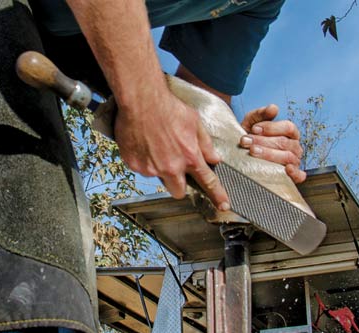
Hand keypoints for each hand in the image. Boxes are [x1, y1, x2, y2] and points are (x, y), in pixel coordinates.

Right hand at [114, 89, 229, 209]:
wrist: (140, 100)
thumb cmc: (168, 107)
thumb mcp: (194, 122)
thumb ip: (205, 144)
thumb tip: (214, 158)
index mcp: (189, 157)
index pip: (208, 181)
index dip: (217, 195)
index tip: (224, 206)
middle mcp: (171, 167)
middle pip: (178, 192)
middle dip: (178, 184)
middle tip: (174, 168)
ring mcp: (151, 168)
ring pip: (159, 178)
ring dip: (159, 168)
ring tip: (156, 145)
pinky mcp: (135, 165)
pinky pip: (142, 169)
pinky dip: (143, 160)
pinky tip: (144, 143)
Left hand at [239, 104, 305, 183]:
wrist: (241, 155)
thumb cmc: (250, 137)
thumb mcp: (251, 122)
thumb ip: (261, 114)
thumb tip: (273, 108)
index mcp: (290, 132)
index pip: (288, 128)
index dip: (271, 128)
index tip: (254, 129)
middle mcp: (294, 146)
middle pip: (284, 143)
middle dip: (263, 141)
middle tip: (246, 141)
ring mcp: (294, 161)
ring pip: (287, 157)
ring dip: (269, 154)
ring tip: (252, 151)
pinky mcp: (292, 176)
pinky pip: (299, 175)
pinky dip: (294, 173)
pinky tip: (286, 169)